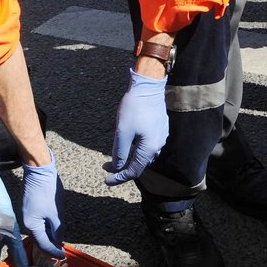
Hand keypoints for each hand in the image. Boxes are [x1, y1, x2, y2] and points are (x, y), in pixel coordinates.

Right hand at [22, 151, 64, 258]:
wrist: (38, 170)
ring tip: (58, 242)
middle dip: (50, 246)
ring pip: (38, 231)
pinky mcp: (28, 208)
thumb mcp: (56, 213)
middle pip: (39, 239)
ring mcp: (25, 215)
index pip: (43, 245)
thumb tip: (58, 242)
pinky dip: (45, 228)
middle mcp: (25, 222)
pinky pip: (37, 223)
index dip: (54, 252)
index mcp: (31, 225)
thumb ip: (57, 230)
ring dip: (48, 237)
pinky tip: (52, 229)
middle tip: (61, 252)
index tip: (63, 256)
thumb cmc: (47, 190)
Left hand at [103, 69, 168, 185]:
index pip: (133, 171)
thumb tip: (117, 168)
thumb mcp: (122, 131)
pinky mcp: (160, 128)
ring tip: (116, 157)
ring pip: (144, 155)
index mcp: (149, 148)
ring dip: (130, 159)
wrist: (149, 85)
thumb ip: (120, 152)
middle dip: (122, 168)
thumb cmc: (134, 107)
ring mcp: (161, 136)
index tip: (105, 181)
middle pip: (140, 165)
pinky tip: (129, 144)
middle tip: (106, 167)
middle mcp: (158, 145)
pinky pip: (148, 145)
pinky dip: (136, 150)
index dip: (118, 178)